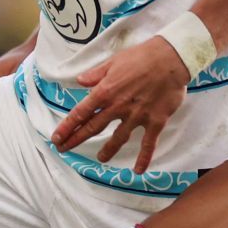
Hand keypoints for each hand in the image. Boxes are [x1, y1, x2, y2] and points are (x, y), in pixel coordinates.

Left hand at [50, 37, 191, 172]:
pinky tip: (139, 170)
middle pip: (93, 127)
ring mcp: (136, 116)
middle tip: (64, 150)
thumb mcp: (113, 61)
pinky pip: (148, 143)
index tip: (56, 138)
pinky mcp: (154, 121)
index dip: (67, 127)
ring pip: (118, 138)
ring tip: (100, 159)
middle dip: (76, 140)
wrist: (171, 59)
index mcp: (105, 92)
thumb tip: (79, 81)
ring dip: (107, 150)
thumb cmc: (141, 56)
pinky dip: (144, 157)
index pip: (81, 113)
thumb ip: (95, 74)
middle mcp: (118, 107)